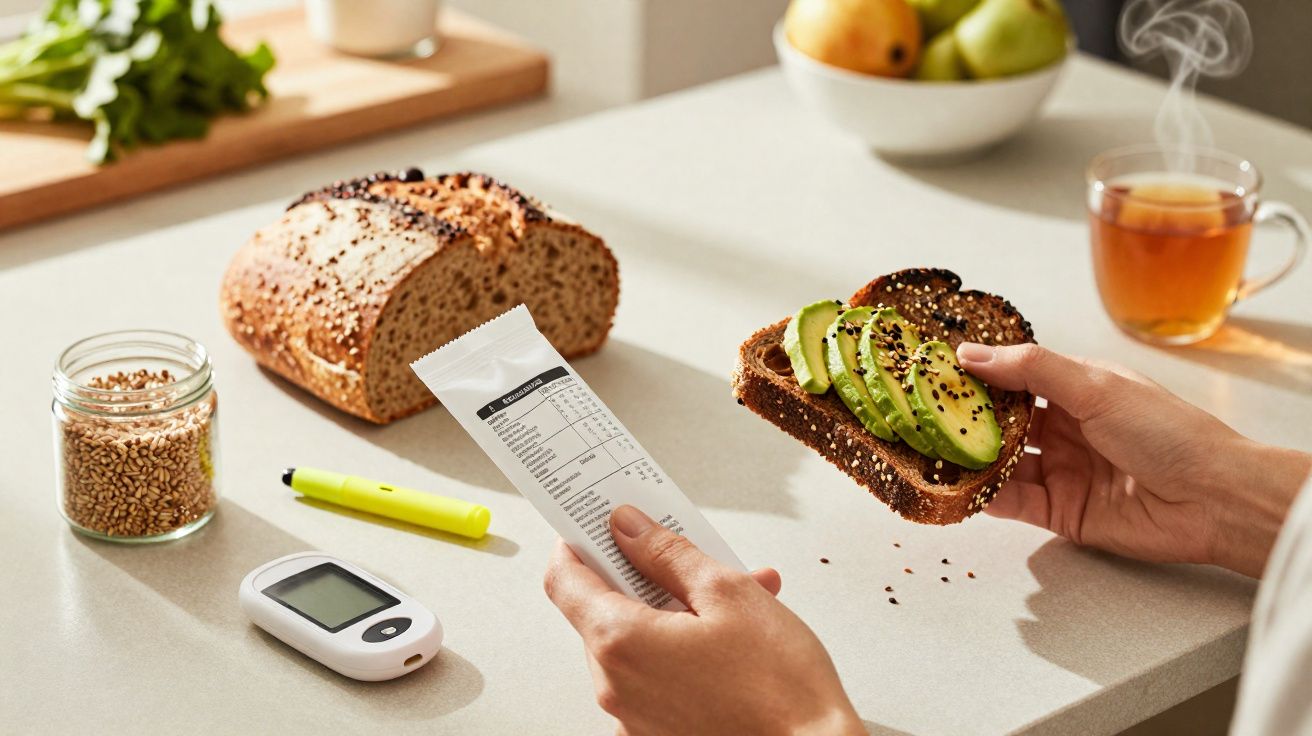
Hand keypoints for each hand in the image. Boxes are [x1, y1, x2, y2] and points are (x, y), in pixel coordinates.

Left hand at [543, 505, 862, 735]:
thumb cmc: (781, 689)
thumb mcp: (727, 593)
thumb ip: (666, 554)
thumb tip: (627, 528)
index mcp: (621, 643)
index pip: (564, 579)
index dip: (579, 543)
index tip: (598, 523)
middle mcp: (615, 687)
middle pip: (605, 610)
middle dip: (646, 577)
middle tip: (690, 557)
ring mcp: (633, 717)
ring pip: (637, 643)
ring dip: (674, 614)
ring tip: (738, 600)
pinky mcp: (658, 734)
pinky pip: (655, 677)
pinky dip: (682, 651)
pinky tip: (731, 640)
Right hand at [958, 342, 1311, 577]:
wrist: (1213, 499)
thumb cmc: (1169, 434)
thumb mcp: (1095, 386)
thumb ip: (1031, 369)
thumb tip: (972, 354)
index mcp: (1078, 390)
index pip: (1016, 378)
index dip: (978, 375)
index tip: (936, 371)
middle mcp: (1067, 430)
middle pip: (1004, 423)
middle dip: (965, 420)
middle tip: (922, 414)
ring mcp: (1063, 472)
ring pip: (1003, 463)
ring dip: (971, 458)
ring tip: (930, 452)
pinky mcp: (1062, 512)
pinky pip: (1014, 503)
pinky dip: (987, 496)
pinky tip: (962, 487)